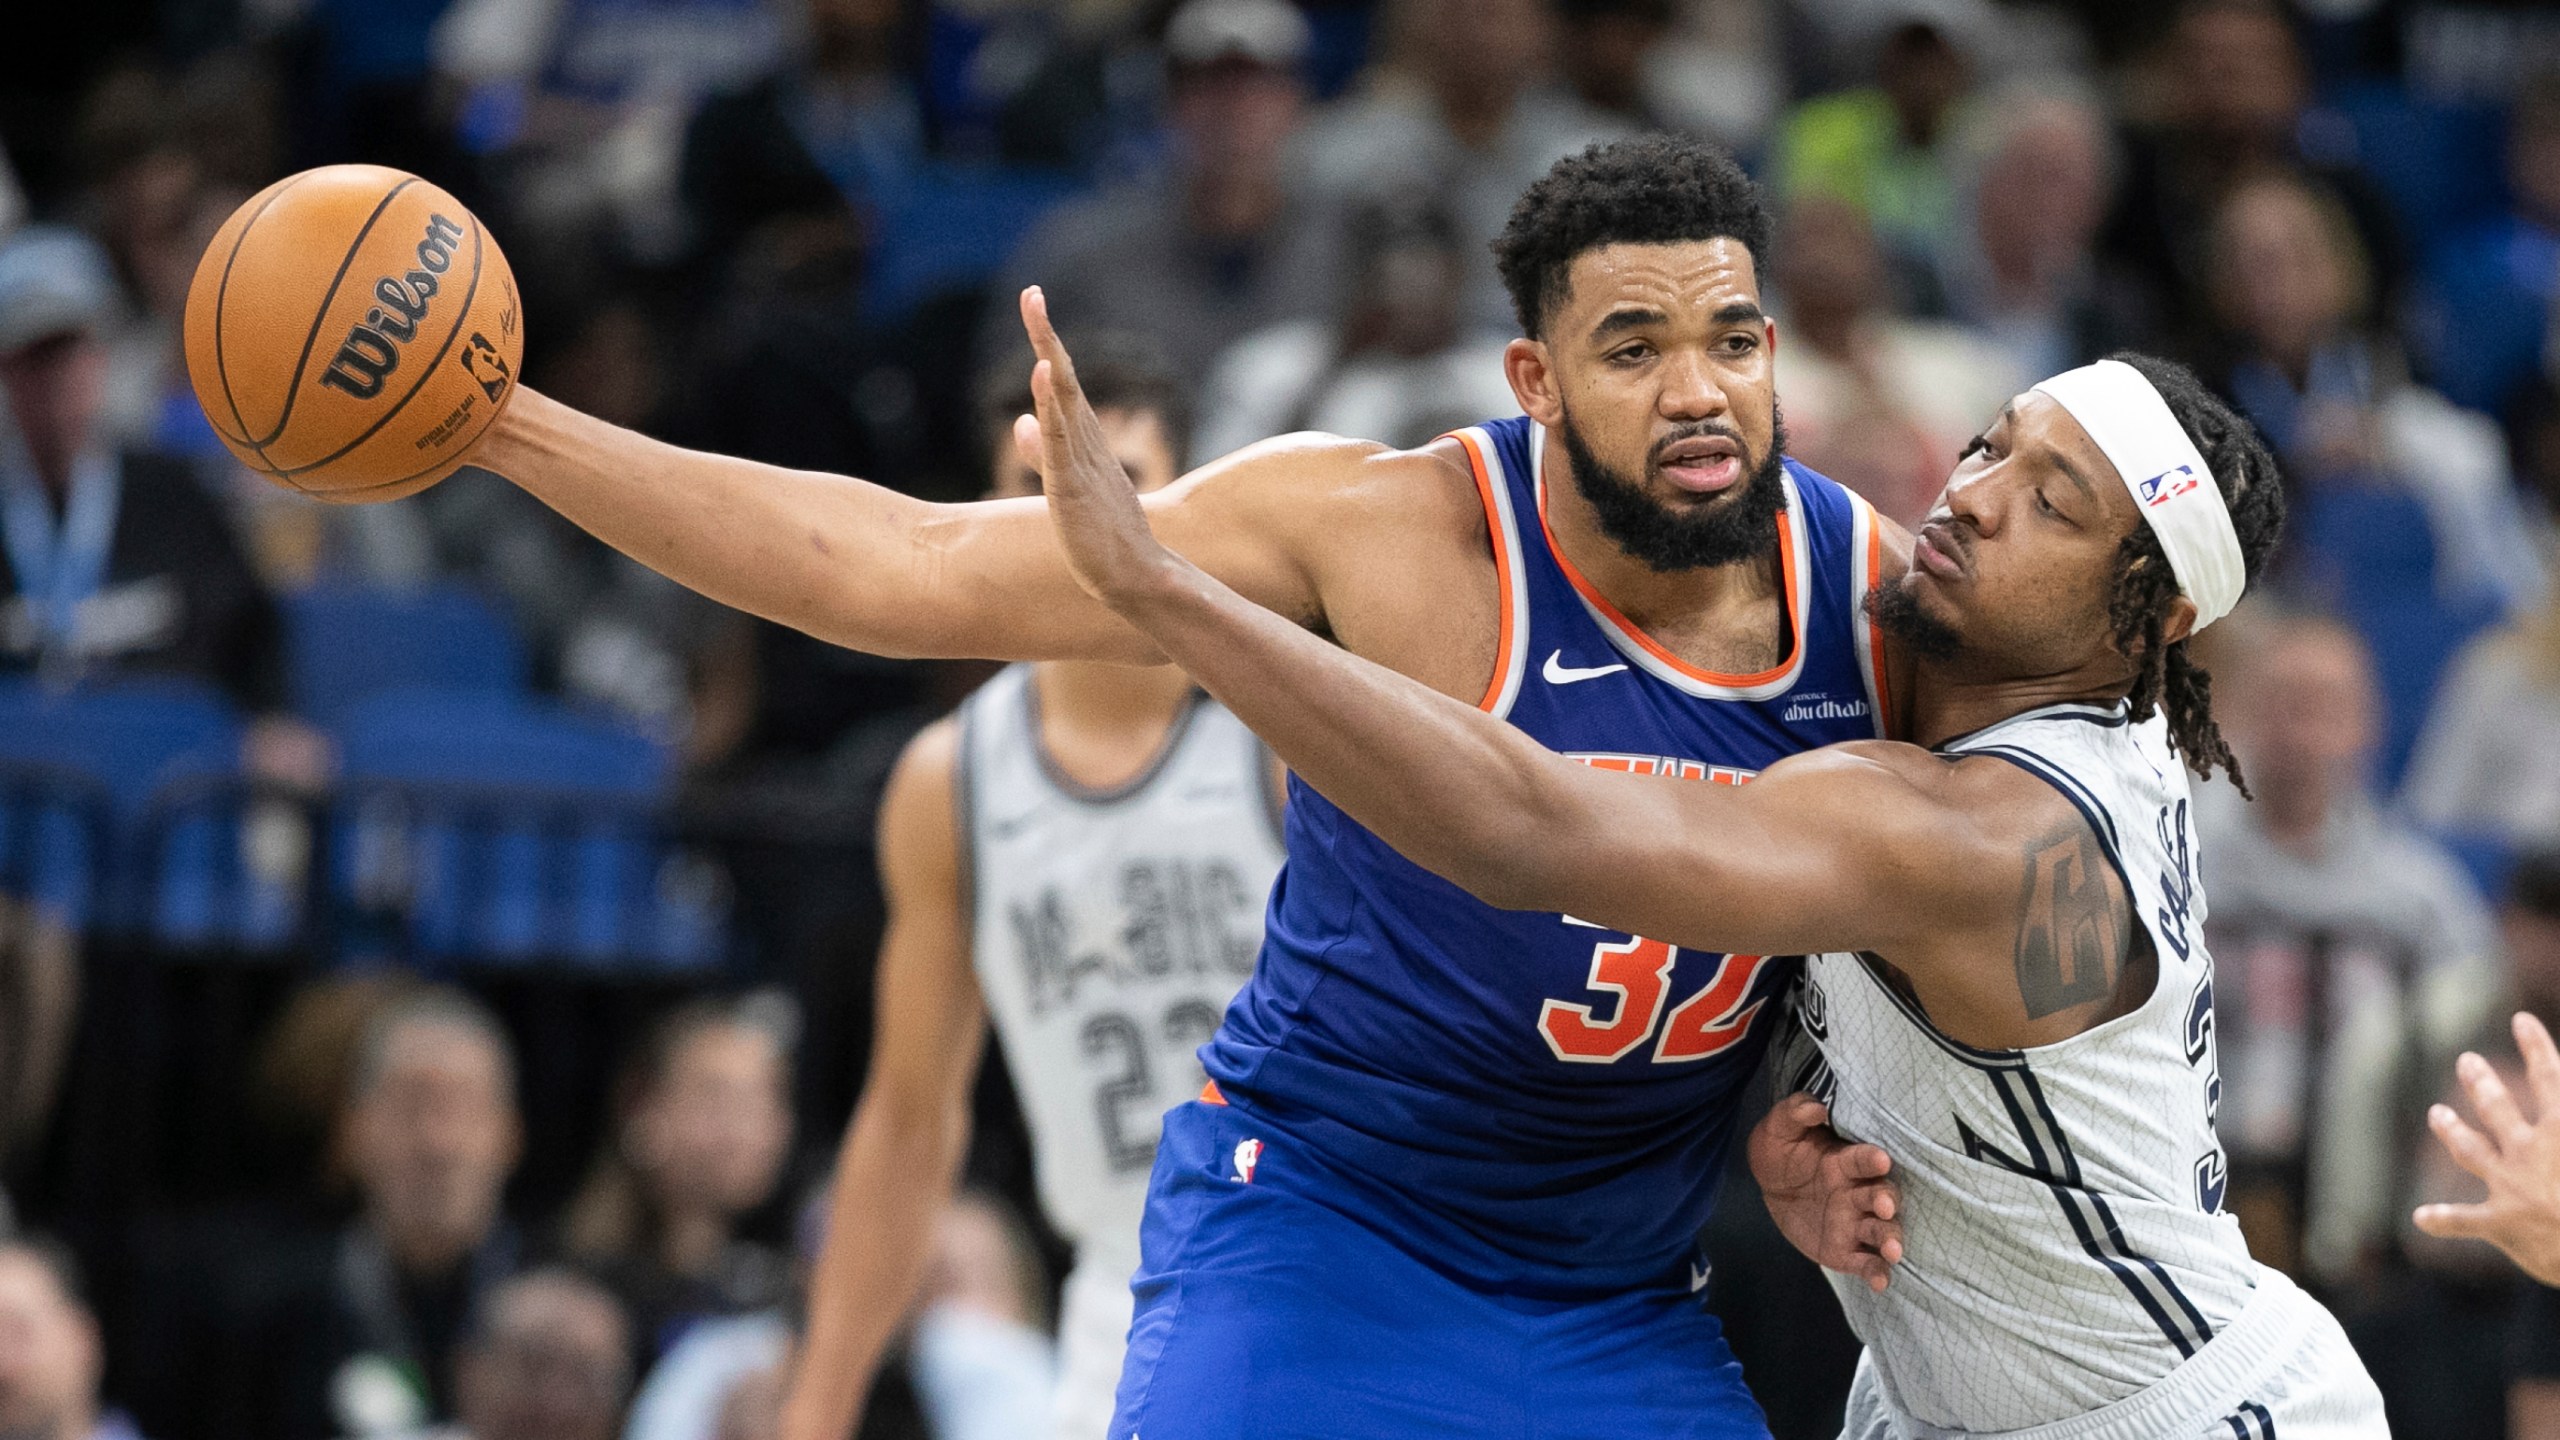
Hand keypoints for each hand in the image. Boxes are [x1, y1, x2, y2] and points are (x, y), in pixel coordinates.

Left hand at [1014, 286, 1181, 608]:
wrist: (1130, 575)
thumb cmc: (1100, 534)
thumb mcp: (1063, 484)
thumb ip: (1041, 452)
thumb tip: (1018, 423)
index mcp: (1081, 438)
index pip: (1060, 381)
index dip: (1046, 343)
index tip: (1033, 302)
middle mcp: (1084, 440)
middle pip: (1062, 376)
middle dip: (1045, 334)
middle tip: (1031, 293)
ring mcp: (1079, 459)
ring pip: (1063, 397)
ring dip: (1049, 353)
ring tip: (1035, 313)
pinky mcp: (1071, 484)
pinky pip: (1060, 438)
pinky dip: (1051, 403)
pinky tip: (1044, 373)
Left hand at [1748, 1093, 1902, 1291]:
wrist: (1771, 1185)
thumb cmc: (1782, 1150)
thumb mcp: (1779, 1127)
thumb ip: (1795, 1113)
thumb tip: (1815, 1107)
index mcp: (1844, 1162)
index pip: (1864, 1160)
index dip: (1871, 1160)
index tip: (1880, 1159)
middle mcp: (1856, 1192)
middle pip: (1882, 1197)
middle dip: (1886, 1202)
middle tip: (1885, 1206)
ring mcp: (1854, 1222)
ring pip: (1880, 1231)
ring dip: (1890, 1239)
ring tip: (1893, 1250)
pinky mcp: (1845, 1249)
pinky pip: (1866, 1262)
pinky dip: (1876, 1272)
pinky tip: (1880, 1282)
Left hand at [2413, 1011, 2559, 1285]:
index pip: (2549, 1078)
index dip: (2537, 1047)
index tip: (2521, 1020)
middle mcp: (2528, 1151)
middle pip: (2497, 1107)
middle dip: (2481, 1082)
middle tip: (2467, 1061)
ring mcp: (2508, 1185)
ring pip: (2470, 1150)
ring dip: (2451, 1131)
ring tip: (2436, 1114)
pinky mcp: (2498, 1223)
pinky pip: (2463, 1220)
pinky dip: (2442, 1219)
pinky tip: (2421, 1217)